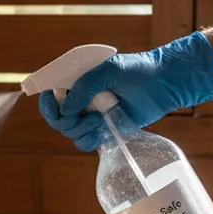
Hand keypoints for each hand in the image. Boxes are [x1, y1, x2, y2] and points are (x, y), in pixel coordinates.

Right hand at [38, 31, 212, 151]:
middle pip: (57, 119)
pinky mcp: (103, 130)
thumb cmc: (139, 70)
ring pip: (69, 132)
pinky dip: (87, 141)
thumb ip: (85, 85)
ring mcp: (91, 116)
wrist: (165, 83)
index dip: (47, 103)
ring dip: (80, 129)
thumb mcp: (110, 70)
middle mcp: (81, 100)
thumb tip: (66, 108)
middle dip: (66, 120)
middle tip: (85, 115)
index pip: (51, 96)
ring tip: (100, 119)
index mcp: (77, 82)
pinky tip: (100, 131)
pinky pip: (84, 143)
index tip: (52, 101)